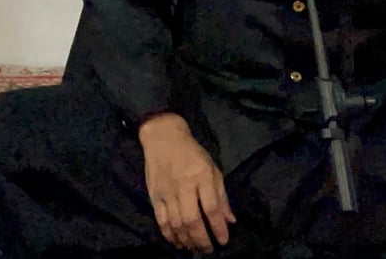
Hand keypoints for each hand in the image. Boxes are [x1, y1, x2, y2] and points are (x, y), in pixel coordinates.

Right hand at [139, 113, 235, 253]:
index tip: (224, 241)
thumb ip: (221, 195)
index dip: (218, 227)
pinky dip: (170, 236)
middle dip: (202, 239)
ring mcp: (167, 192)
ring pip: (177, 224)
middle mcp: (185, 186)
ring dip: (187, 240)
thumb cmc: (192, 153)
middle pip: (192, 219)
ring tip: (195, 247)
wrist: (164, 138)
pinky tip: (178, 242)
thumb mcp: (212, 168)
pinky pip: (162, 221)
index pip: (211, 207)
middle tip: (208, 249)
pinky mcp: (154, 196)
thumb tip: (231, 220)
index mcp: (202, 176)